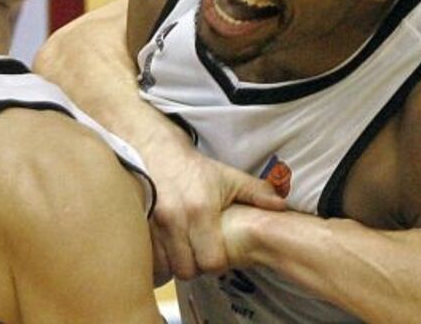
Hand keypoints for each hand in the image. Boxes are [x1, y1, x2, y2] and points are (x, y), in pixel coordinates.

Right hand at [144, 136, 285, 281]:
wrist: (155, 150)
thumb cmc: (195, 169)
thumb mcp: (228, 177)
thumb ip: (256, 192)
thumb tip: (283, 205)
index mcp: (201, 210)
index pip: (212, 261)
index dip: (217, 262)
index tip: (216, 254)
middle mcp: (176, 220)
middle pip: (187, 269)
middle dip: (195, 267)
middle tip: (199, 255)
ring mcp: (152, 224)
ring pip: (165, 267)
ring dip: (175, 264)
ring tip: (183, 252)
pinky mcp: (138, 226)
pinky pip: (147, 258)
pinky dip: (157, 259)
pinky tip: (165, 250)